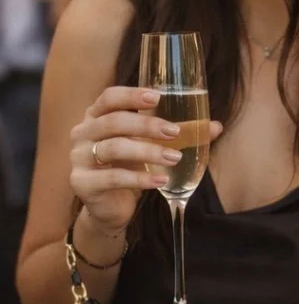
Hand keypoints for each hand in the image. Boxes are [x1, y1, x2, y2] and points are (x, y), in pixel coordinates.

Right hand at [70, 86, 222, 233]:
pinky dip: (140, 178)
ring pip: (114, 148)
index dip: (132, 95)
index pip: (109, 98)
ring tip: (174, 158)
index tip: (157, 97)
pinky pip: (112, 177)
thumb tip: (215, 126)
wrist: (110, 209)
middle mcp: (83, 133)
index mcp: (96, 117)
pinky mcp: (81, 183)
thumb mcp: (150, 148)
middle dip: (147, 125)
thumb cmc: (128, 169)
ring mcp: (78, 158)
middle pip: (114, 122)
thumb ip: (178, 135)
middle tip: (175, 133)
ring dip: (148, 151)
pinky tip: (161, 180)